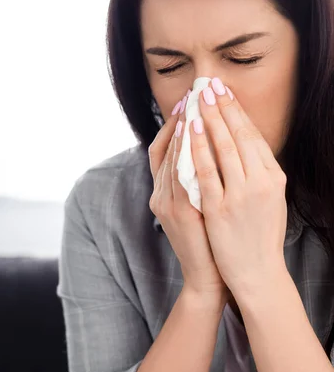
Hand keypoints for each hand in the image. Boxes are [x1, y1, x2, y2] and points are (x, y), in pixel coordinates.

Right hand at [148, 94, 229, 301]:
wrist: (209, 277)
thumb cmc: (210, 242)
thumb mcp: (201, 208)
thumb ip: (200, 183)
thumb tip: (212, 154)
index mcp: (165, 194)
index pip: (164, 151)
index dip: (173, 126)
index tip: (188, 103)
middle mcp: (160, 196)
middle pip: (164, 149)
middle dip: (177, 120)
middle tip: (191, 94)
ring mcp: (166, 204)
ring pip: (170, 158)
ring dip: (180, 129)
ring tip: (193, 105)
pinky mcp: (178, 212)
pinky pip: (178, 174)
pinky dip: (184, 151)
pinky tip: (194, 133)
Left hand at [189, 78, 287, 298]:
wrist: (256, 273)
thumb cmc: (260, 237)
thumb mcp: (269, 201)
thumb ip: (258, 175)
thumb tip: (244, 148)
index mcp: (274, 178)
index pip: (252, 136)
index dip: (238, 111)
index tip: (225, 92)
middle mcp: (261, 183)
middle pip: (238, 135)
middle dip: (222, 106)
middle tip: (209, 84)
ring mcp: (240, 195)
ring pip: (222, 148)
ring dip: (209, 119)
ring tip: (198, 98)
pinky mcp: (219, 209)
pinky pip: (205, 172)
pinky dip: (198, 148)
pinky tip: (191, 130)